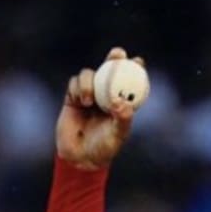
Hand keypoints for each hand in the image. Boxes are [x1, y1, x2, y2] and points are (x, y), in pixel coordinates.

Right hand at [55, 47, 141, 170]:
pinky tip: (80, 102)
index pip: (130, 81)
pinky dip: (78, 88)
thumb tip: (123, 103)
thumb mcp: (117, 136)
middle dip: (114, 58)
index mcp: (120, 102)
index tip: (138, 61)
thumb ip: (122, 120)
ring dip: (89, 82)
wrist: (79, 158)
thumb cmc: (103, 149)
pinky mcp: (72, 98)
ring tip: (88, 101)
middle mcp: (105, 95)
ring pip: (89, 75)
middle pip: (110, 70)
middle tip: (118, 53)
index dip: (134, 68)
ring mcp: (89, 95)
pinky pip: (74, 83)